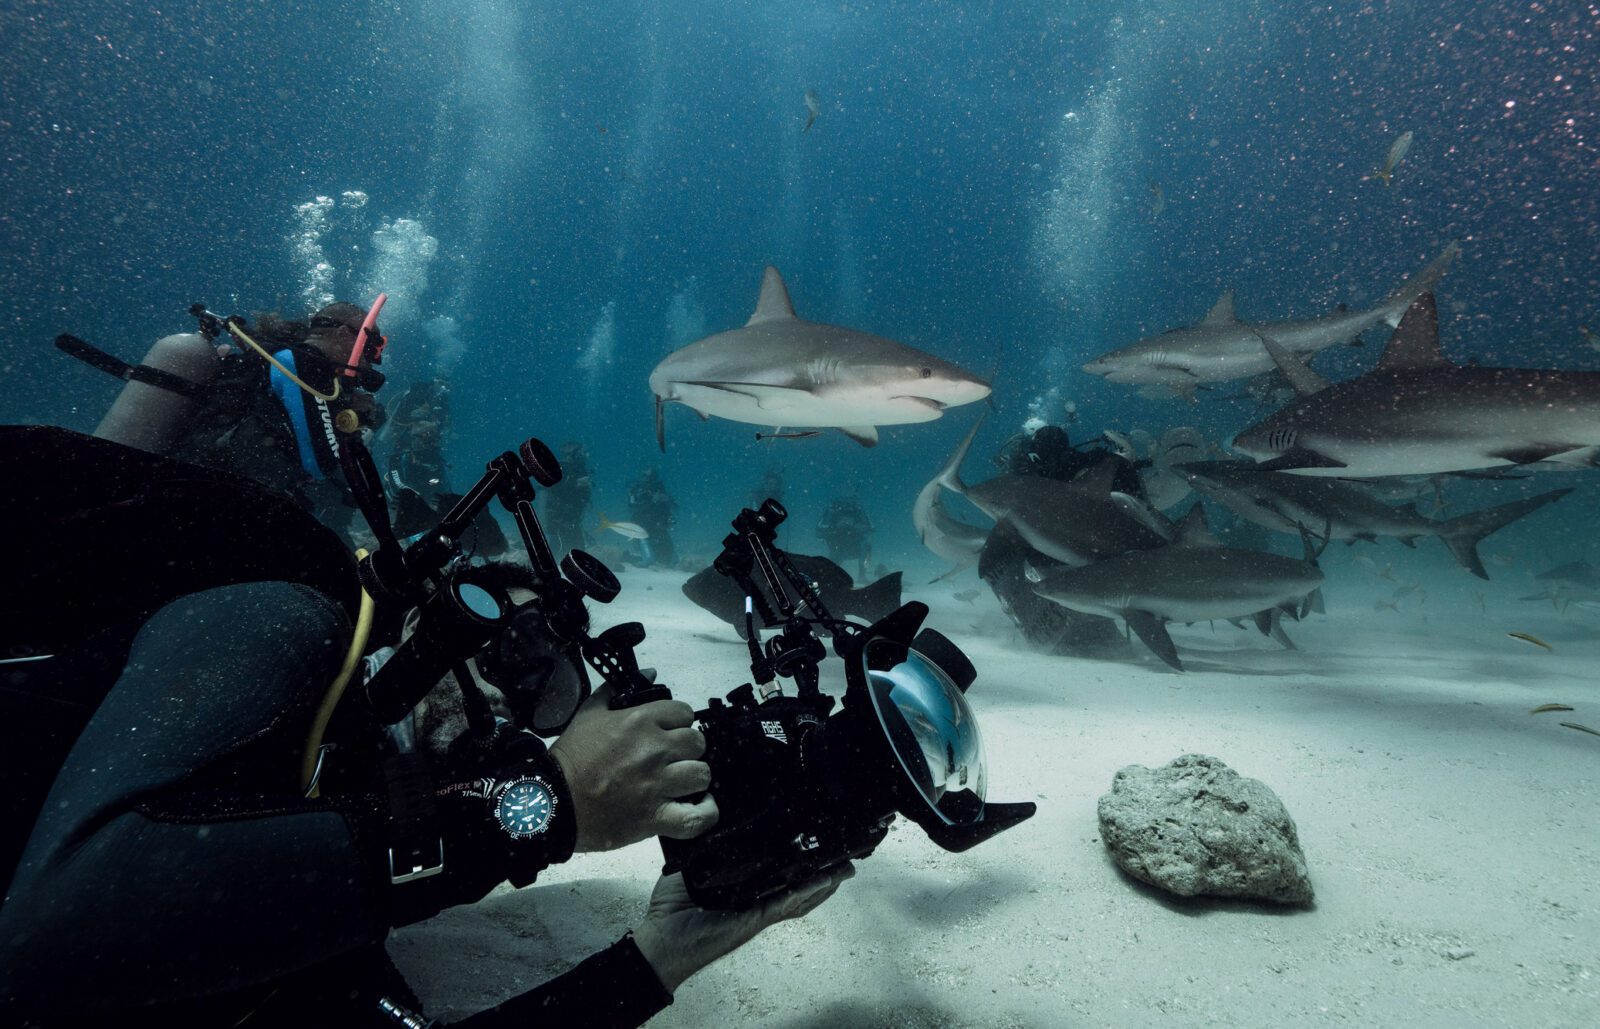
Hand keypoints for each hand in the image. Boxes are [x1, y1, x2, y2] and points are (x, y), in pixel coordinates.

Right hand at [548, 682, 717, 851]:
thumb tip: (648, 673)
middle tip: (675, 758)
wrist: (553, 802)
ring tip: (683, 782)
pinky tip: (700, 806)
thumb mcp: (588, 714)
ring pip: (701, 774)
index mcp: (639, 722)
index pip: (685, 713)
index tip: (670, 732)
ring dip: (695, 778)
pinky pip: (696, 817)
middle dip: (689, 749)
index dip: (680, 723)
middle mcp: (654, 750)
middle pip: (697, 743)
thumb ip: (616, 690)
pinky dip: (704, 813)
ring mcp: (657, 785)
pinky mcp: (655, 817)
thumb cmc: (570, 759)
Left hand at [631, 866, 853, 992]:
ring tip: (843, 870)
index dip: (800, 863)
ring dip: (822, 884)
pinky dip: (804, 894)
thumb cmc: (673, 909)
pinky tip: (821, 881)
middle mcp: (756, 900)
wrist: (661, 938)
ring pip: (799, 897)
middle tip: (845, 859)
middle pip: (798, 888)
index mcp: (744, 889)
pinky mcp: (753, 919)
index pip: (778, 874)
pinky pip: (783, 905)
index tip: (817, 844)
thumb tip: (714, 821)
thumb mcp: (691, 870)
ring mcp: (758, 912)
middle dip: (823, 876)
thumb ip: (707, 851)